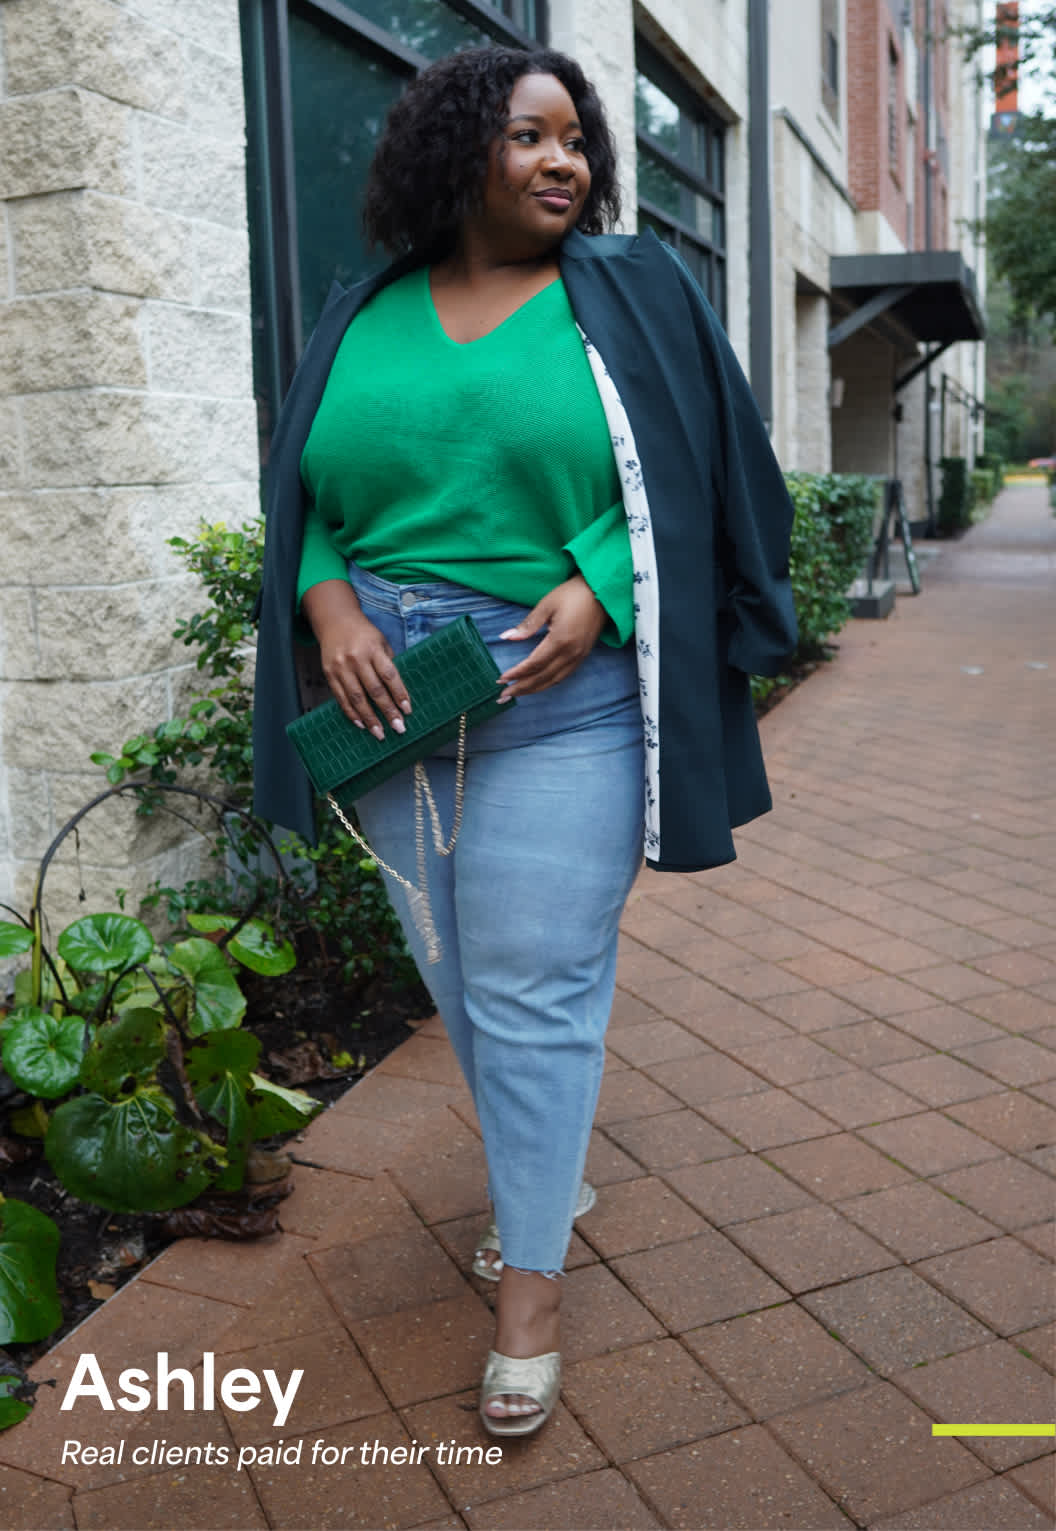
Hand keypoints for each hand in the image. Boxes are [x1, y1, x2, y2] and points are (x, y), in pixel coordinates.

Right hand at [301, 580, 410, 739]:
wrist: (335, 621)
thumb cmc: (364, 634)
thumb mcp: (381, 642)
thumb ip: (388, 664)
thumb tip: (398, 693)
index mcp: (373, 649)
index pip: (389, 675)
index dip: (399, 694)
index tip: (407, 711)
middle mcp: (356, 659)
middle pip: (374, 690)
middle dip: (388, 711)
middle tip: (399, 728)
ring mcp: (341, 667)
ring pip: (357, 698)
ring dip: (369, 718)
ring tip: (380, 733)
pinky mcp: (329, 674)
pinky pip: (341, 698)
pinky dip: (351, 713)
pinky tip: (361, 724)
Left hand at [496, 575, 605, 698]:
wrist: (602, 592)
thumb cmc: (573, 594)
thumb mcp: (547, 605)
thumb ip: (527, 625)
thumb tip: (506, 637)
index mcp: (560, 640)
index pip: (534, 664)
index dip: (517, 673)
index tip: (501, 679)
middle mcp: (571, 653)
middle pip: (543, 677)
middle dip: (522, 688)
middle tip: (504, 695)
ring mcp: (579, 656)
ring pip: (554, 680)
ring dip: (535, 689)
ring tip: (518, 693)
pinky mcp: (584, 655)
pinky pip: (564, 675)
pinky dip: (549, 683)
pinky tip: (539, 684)